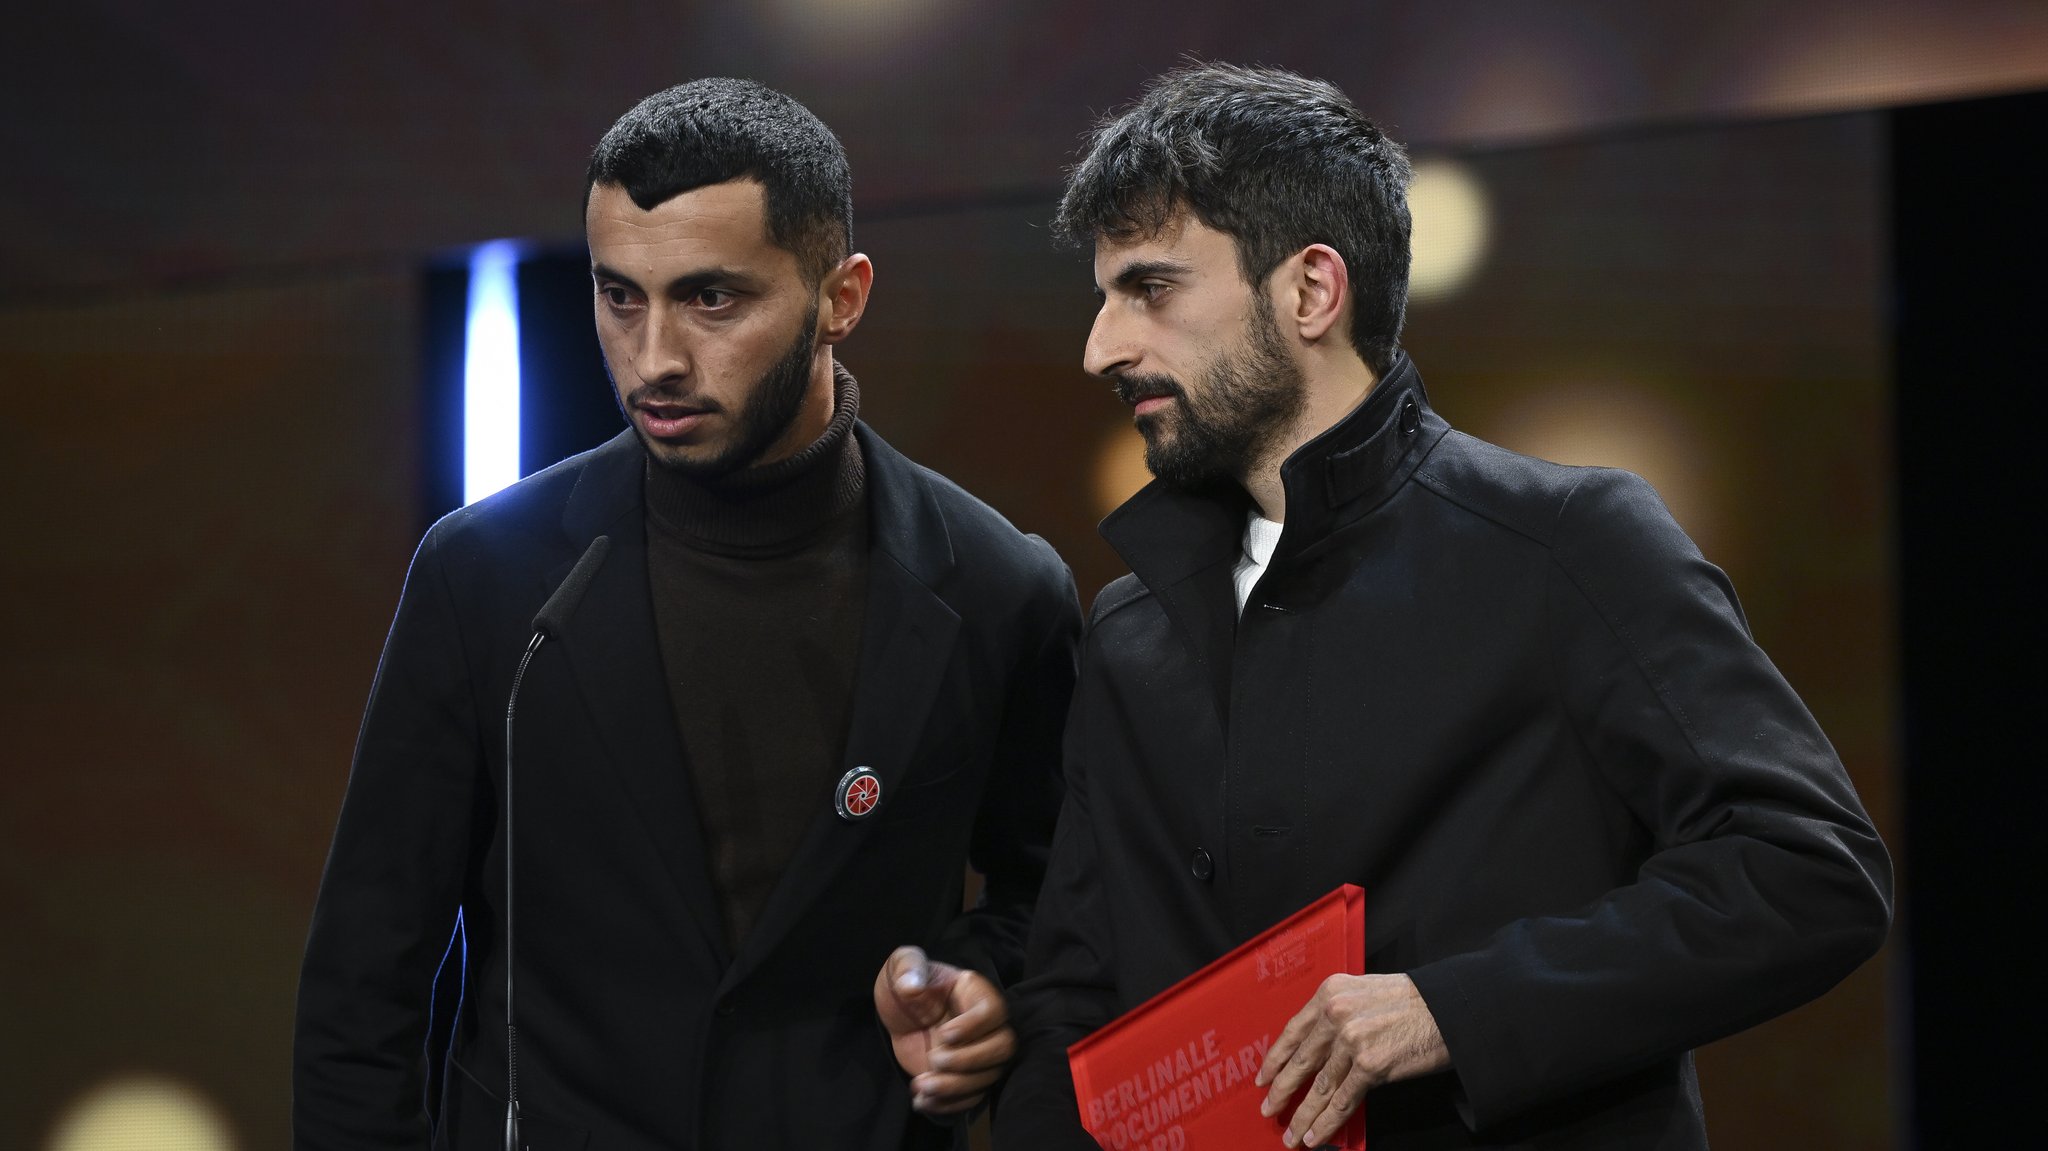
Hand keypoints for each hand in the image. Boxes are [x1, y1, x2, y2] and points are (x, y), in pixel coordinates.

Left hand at [873, 945, 1016, 1116]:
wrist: (900, 1019)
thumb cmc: (904, 986)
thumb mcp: (899, 967)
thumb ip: (907, 969)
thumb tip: (912, 986)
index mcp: (974, 992)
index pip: (993, 1010)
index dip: (974, 1026)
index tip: (944, 1034)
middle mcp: (987, 1025)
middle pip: (1003, 1047)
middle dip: (969, 1060)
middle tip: (933, 1060)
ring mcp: (980, 1053)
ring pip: (989, 1076)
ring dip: (955, 1087)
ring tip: (921, 1085)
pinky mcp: (968, 1077)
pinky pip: (973, 1097)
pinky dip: (949, 1104)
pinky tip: (922, 1101)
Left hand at [1255, 973, 1448, 1147]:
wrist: (1449, 1009)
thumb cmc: (1411, 1002)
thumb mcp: (1363, 993)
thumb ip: (1337, 1013)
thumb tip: (1316, 1048)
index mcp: (1330, 993)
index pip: (1293, 1031)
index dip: (1275, 1059)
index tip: (1263, 1077)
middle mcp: (1336, 1013)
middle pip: (1300, 1062)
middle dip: (1281, 1091)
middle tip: (1269, 1110)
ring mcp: (1352, 1040)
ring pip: (1319, 1087)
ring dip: (1303, 1116)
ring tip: (1292, 1135)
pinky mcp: (1370, 1065)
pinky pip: (1342, 1101)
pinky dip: (1326, 1123)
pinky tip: (1315, 1136)